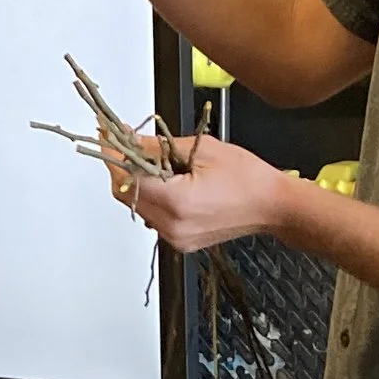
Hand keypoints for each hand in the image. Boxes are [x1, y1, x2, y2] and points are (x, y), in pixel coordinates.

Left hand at [114, 132, 289, 252]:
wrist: (273, 207)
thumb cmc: (249, 178)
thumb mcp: (202, 150)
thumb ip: (159, 145)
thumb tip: (130, 140)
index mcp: (176, 202)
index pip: (126, 178)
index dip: (113, 155)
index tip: (106, 136)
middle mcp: (172, 226)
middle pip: (126, 195)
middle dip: (122, 167)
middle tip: (124, 143)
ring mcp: (175, 238)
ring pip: (138, 206)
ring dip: (137, 182)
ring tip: (151, 160)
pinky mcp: (180, 241)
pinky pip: (153, 217)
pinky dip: (152, 196)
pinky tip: (165, 180)